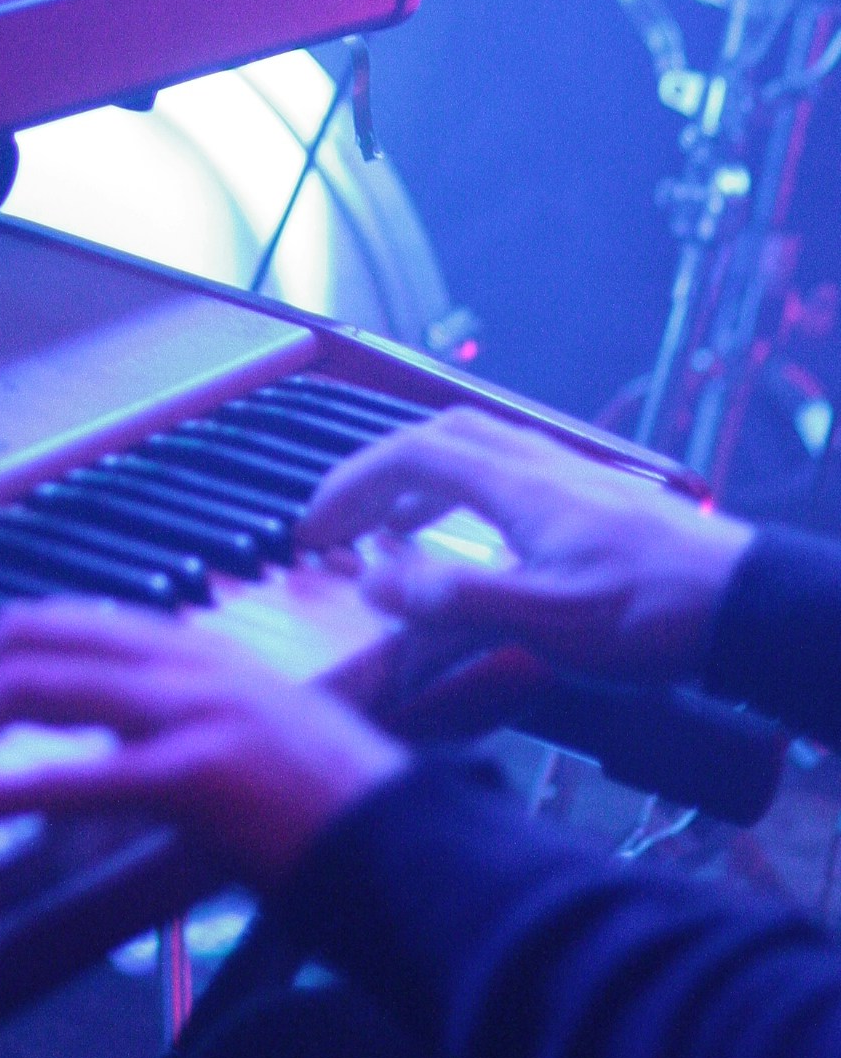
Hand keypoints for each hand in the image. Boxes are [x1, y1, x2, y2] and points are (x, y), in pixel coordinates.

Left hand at [0, 598, 405, 888]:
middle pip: (32, 639)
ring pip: (33, 688)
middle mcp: (187, 663)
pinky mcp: (198, 775)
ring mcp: (191, 712)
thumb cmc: (342, 819)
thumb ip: (173, 744)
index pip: (67, 621)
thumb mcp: (249, 752)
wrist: (420, 852)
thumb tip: (98, 772)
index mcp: (198, 653)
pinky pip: (68, 778)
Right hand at [295, 408, 752, 683]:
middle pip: (435, 436)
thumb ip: (451, 598)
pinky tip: (473, 536)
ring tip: (391, 528)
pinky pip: (507, 469)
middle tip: (342, 520)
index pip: (407, 455)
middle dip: (375, 472)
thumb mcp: (542, 621)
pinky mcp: (594, 497)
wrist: (744, 605)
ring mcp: (569, 475)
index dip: (348, 485)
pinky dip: (464, 490)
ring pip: (473, 448)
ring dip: (418, 479)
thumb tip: (375, 580)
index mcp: (515, 483)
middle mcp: (537, 464)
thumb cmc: (651, 615)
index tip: (312, 525)